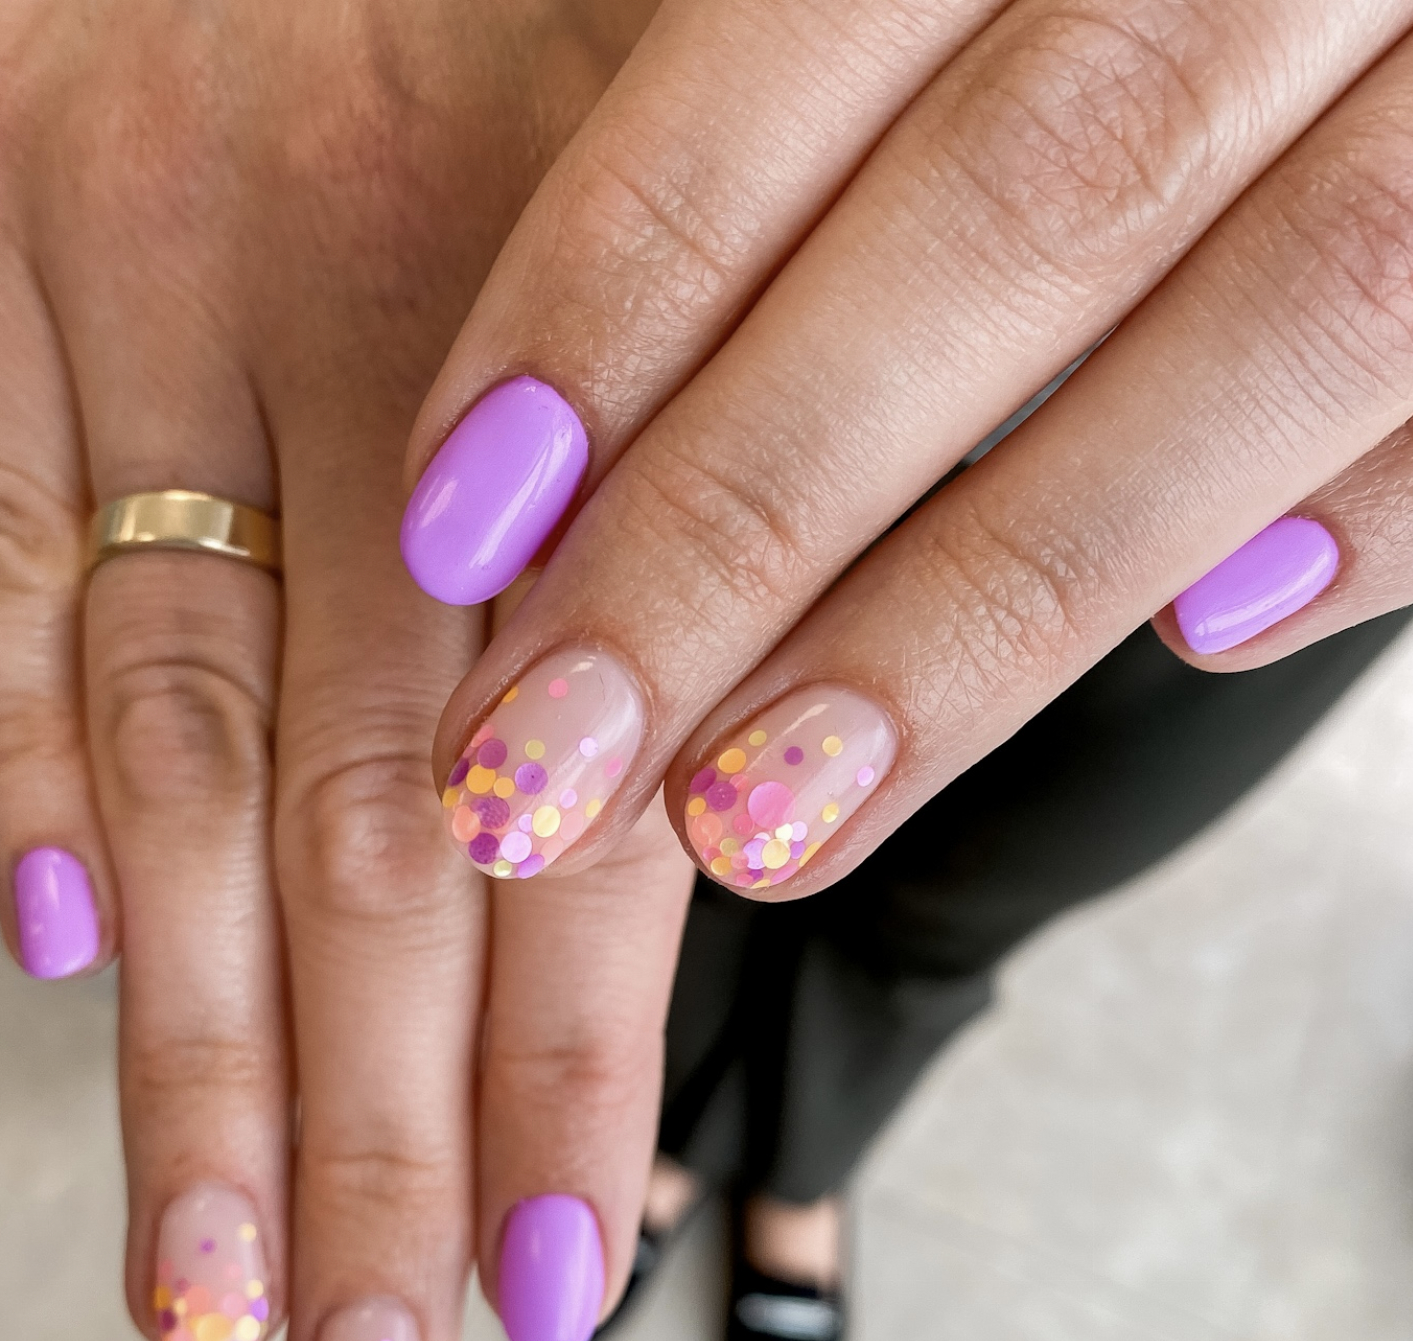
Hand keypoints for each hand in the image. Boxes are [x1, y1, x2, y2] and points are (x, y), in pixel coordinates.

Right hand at [0, 0, 690, 1340]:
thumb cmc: (572, 9)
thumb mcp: (749, 203)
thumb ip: (748, 496)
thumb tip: (701, 810)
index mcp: (612, 353)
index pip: (590, 797)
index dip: (565, 1061)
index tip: (550, 1273)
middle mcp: (383, 334)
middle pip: (374, 821)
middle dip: (368, 1126)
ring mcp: (165, 281)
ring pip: (187, 738)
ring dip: (195, 1039)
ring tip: (210, 1275)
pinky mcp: (6, 226)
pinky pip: (13, 541)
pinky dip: (39, 761)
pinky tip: (86, 957)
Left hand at [401, 0, 1412, 898]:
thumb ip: (860, 104)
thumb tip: (637, 394)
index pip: (797, 40)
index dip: (613, 291)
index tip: (459, 518)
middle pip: (1006, 221)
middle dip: (744, 526)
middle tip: (545, 764)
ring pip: (1273, 327)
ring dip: (977, 615)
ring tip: (758, 822)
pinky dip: (1369, 524)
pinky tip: (1203, 637)